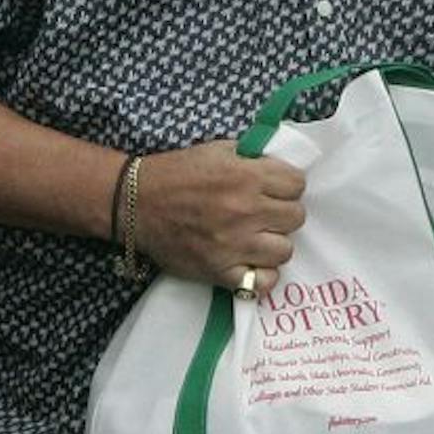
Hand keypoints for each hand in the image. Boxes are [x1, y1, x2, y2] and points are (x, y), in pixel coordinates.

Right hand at [133, 140, 305, 293]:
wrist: (135, 203)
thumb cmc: (177, 174)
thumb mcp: (218, 151)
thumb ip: (255, 158)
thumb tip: (283, 167)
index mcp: (246, 177)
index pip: (298, 184)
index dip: (287, 186)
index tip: (274, 189)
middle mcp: (245, 211)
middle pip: (296, 217)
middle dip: (282, 212)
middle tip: (263, 213)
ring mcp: (234, 244)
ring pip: (285, 250)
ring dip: (273, 243)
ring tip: (256, 237)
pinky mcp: (220, 271)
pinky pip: (264, 282)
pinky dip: (262, 276)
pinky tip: (251, 263)